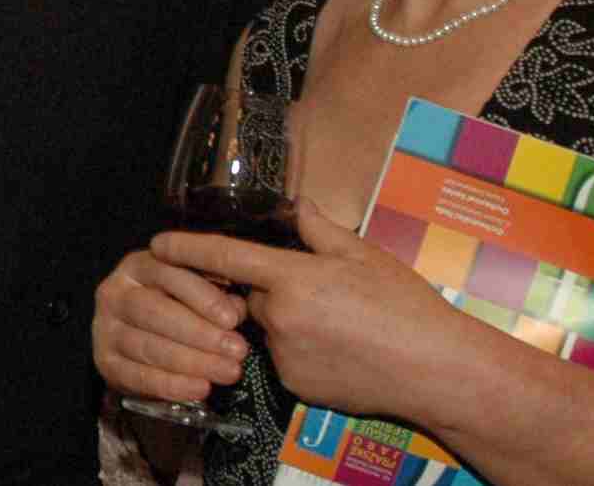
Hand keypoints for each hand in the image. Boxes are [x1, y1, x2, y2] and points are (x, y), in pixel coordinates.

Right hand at [94, 244, 250, 403]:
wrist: (141, 343)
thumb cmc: (176, 308)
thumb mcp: (196, 291)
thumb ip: (217, 294)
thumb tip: (237, 308)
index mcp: (137, 266)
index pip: (167, 274)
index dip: (202, 296)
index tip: (233, 319)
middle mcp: (114, 293)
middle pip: (154, 312)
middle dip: (200, 333)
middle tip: (236, 350)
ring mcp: (104, 328)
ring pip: (147, 346)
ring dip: (192, 361)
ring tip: (228, 371)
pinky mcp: (104, 362)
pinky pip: (138, 376)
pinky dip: (172, 385)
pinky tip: (202, 389)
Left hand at [151, 198, 469, 421]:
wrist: (436, 370)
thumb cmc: (405, 306)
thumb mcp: (364, 255)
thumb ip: (319, 230)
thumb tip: (297, 205)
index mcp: (293, 279)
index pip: (224, 257)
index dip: (187, 249)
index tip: (157, 243)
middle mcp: (279, 319)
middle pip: (250, 296)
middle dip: (270, 290)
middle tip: (319, 291)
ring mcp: (285, 357)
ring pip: (268, 330)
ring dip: (288, 323)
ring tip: (340, 324)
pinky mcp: (295, 387)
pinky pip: (284, 360)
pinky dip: (301, 351)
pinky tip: (340, 350)